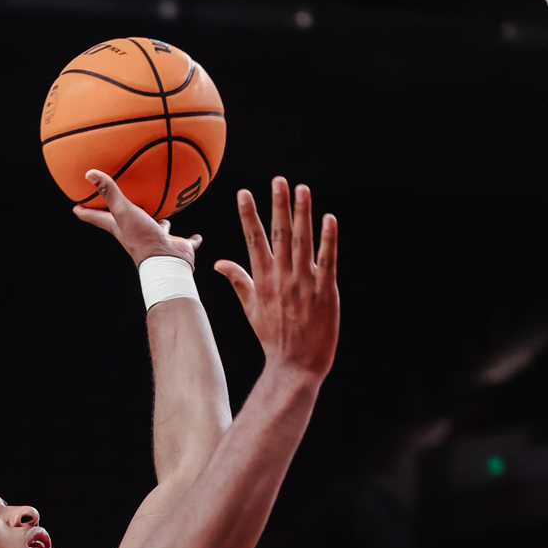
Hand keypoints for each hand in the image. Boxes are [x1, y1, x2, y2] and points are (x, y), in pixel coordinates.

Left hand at [74, 169, 202, 268]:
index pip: (100, 218)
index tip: (76, 208)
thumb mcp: (124, 211)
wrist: (166, 262)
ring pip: (159, 227)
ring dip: (161, 222)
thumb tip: (89, 172)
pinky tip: (197, 237)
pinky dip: (192, 240)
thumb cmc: (142, 238)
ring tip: (162, 214)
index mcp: (122, 228)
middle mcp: (138, 233)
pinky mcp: (176, 245)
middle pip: (130, 222)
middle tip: (124, 206)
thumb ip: (109, 191)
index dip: (87, 213)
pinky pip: (186, 241)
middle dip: (126, 215)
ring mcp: (158, 240)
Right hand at [214, 178, 338, 384]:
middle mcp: (282, 279)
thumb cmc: (274, 338)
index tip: (245, 193)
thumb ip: (238, 281)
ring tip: (302, 189)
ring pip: (302, 243)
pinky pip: (327, 262)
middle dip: (278, 207)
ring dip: (302, 215)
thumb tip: (218, 264)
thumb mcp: (251, 310)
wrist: (295, 367)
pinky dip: (328, 240)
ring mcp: (304, 285)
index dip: (249, 216)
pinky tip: (329, 219)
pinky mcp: (325, 293)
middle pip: (279, 236)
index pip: (254, 242)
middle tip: (278, 180)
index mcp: (263, 282)